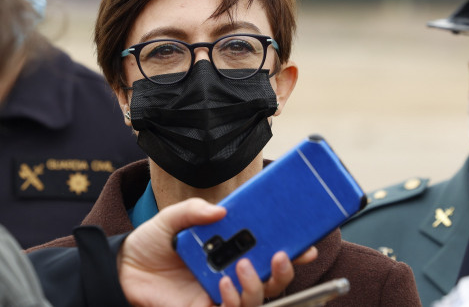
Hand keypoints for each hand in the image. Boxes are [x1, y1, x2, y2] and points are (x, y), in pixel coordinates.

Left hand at [118, 198, 316, 305]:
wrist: (121, 268)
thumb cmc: (150, 243)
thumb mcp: (171, 219)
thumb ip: (195, 211)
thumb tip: (222, 212)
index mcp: (231, 248)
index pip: (268, 251)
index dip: (292, 250)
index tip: (307, 244)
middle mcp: (231, 272)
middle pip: (272, 279)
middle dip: (284, 270)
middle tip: (281, 255)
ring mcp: (220, 292)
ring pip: (257, 299)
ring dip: (256, 284)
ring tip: (241, 266)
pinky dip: (234, 300)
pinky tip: (223, 285)